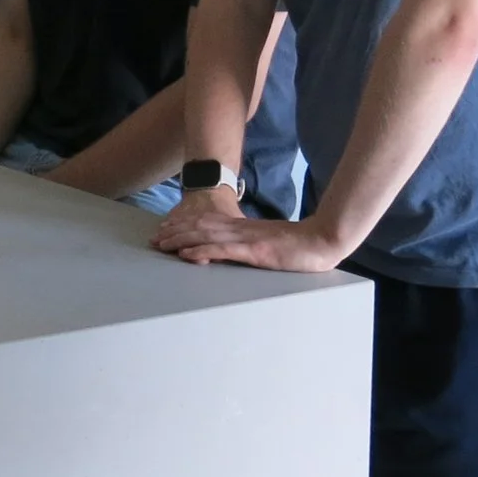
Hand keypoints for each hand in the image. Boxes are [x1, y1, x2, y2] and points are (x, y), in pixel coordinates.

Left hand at [153, 191, 348, 271]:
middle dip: (175, 232)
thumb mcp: (269, 242)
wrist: (322, 239)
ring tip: (162, 244)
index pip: (206, 222)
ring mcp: (245, 238)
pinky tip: (187, 254)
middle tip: (155, 238)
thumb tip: (236, 249)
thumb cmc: (300, 245)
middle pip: (199, 226)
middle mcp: (239, 229)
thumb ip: (251, 243)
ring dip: (181, 240)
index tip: (167, 230)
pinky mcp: (254, 251)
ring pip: (205, 236)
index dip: (184, 224)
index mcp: (243, 227)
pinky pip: (222, 250)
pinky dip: (202, 251)